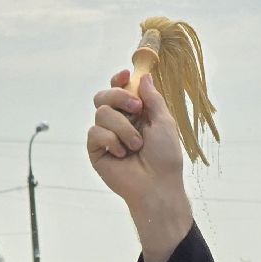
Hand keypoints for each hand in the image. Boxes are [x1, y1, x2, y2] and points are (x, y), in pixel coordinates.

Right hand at [87, 72, 193, 261]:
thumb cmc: (165, 158)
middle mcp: (119, 123)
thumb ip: (153, 99)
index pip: (120, 89)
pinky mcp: (96, 150)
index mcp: (135, 114)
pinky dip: (111, 140)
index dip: (119, 80)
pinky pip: (95, 132)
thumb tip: (143, 77)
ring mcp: (106, 136)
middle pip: (104, 95)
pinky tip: (122, 154)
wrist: (157, 185)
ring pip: (101, 113)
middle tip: (136, 109)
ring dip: (123, 127)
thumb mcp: (164, 122)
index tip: (125, 75)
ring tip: (136, 145)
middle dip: (119, 97)